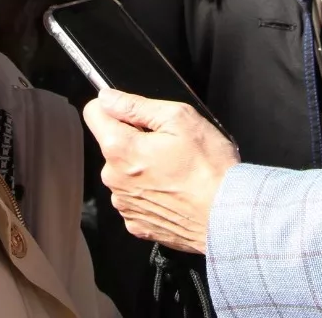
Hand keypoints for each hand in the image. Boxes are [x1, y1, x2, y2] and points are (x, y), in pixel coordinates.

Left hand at [82, 90, 239, 254]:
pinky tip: (174, 190)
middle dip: (134, 139)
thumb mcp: (179, 118)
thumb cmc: (210, 168)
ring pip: (124, 172)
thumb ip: (136, 105)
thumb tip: (108, 98)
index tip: (133, 113)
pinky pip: (136, 198)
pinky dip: (151, 192)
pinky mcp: (137, 223)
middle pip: (113, 144)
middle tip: (168, 145)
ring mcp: (125, 204)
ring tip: (176, 170)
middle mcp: (114, 179)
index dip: (115, 107)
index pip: (93, 112)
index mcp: (120, 148)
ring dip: (143, 167)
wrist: (228, 214)